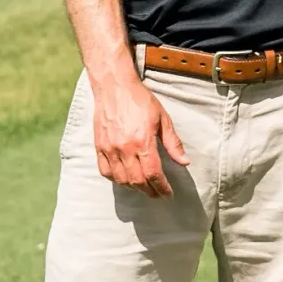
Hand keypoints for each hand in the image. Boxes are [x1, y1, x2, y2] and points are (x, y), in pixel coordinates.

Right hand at [90, 75, 189, 196]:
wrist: (114, 87)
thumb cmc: (141, 100)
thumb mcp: (163, 118)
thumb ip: (173, 143)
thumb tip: (184, 162)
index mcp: (142, 141)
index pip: (153, 174)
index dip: (162, 187)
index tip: (168, 194)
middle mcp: (124, 148)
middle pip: (137, 181)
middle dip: (150, 191)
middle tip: (158, 194)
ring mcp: (109, 149)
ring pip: (121, 179)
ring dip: (134, 188)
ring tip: (145, 188)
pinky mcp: (99, 147)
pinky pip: (105, 171)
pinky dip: (116, 180)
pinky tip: (125, 179)